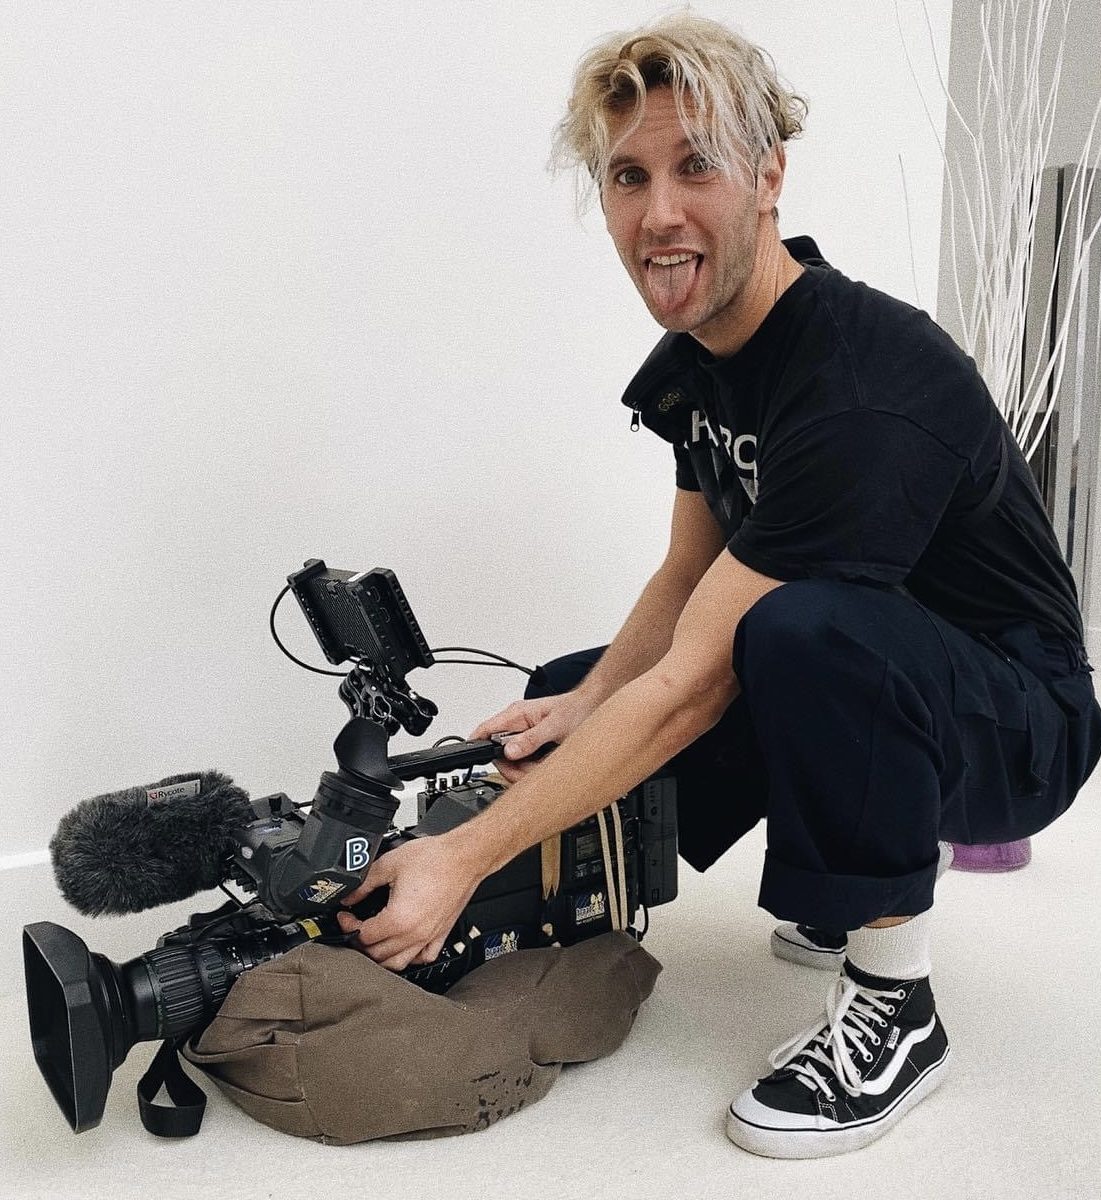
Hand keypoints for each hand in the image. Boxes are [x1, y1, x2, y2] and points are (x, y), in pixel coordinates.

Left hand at [336, 834, 482, 970]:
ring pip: (398, 963)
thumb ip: (364, 883)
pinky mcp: (441, 934)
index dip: (348, 927)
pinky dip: (410, 957)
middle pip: (377, 955)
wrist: (464, 857)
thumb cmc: (435, 858)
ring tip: (373, 941)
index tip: (345, 916)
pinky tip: (403, 945)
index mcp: (398, 919)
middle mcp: (414, 934)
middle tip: (356, 926)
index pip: (363, 936)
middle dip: (360, 943)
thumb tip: (350, 896)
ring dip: (380, 957)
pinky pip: (423, 958)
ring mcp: (429, 937)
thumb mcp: (389, 864)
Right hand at [470, 692, 594, 782]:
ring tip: (547, 763)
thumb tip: (509, 752)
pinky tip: (548, 762)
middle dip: (514, 768)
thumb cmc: (577, 709)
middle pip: (498, 754)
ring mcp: (524, 735)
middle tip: (532, 770)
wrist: (594, 706)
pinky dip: (535, 768)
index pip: (485, 730)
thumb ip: (531, 739)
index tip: (480, 764)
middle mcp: (517, 724)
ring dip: (527, 769)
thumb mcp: (555, 726)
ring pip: (512, 762)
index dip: (478, 748)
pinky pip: (525, 762)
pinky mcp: (532, 744)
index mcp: (517, 714)